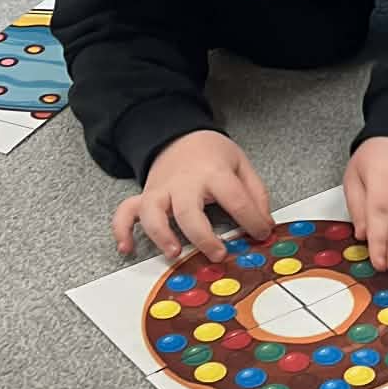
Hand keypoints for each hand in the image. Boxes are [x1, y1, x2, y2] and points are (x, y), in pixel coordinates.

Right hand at [112, 130, 272, 260]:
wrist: (179, 135)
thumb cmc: (211, 154)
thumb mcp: (241, 164)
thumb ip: (255, 194)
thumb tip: (265, 224)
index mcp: (214, 173)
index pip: (235, 199)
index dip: (252, 220)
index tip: (261, 234)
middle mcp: (184, 183)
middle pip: (188, 211)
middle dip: (202, 236)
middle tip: (218, 254)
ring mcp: (161, 190)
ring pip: (152, 213)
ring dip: (161, 235)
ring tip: (174, 253)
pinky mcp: (145, 196)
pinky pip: (125, 213)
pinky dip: (122, 231)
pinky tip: (127, 249)